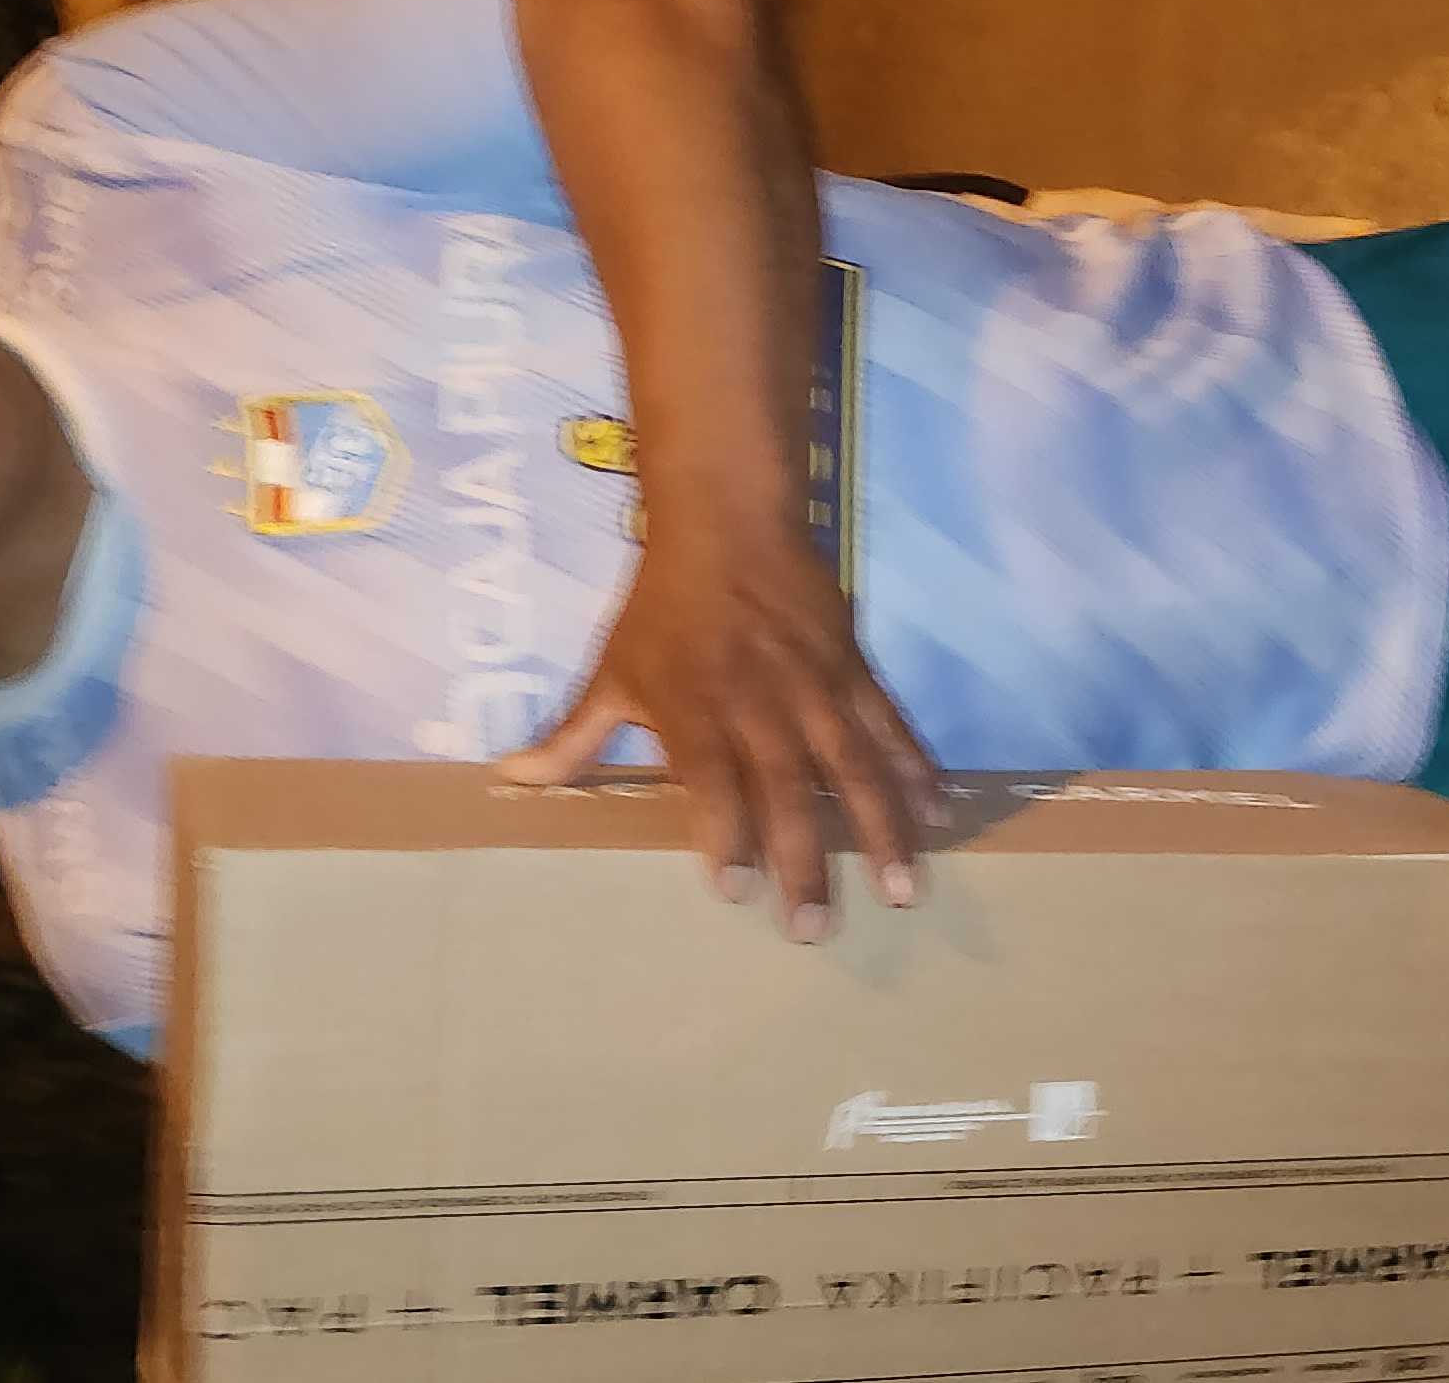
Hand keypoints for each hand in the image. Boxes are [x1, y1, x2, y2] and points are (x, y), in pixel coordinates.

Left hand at [499, 521, 941, 940]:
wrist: (729, 519)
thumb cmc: (662, 606)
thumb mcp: (611, 669)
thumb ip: (573, 736)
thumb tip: (509, 780)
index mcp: (695, 709)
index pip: (710, 781)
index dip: (723, 834)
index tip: (736, 892)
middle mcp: (760, 705)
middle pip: (786, 791)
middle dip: (803, 862)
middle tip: (816, 930)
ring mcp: (816, 689)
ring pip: (853, 768)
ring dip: (880, 832)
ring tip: (903, 891)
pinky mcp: (855, 670)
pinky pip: (891, 728)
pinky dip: (916, 771)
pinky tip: (939, 816)